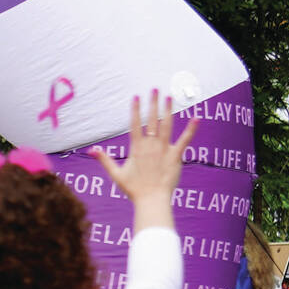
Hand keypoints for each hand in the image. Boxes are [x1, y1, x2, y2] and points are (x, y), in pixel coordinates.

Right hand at [90, 90, 198, 220]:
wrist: (151, 200)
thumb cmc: (134, 189)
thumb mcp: (116, 174)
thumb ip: (104, 160)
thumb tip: (91, 150)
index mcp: (136, 148)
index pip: (135, 124)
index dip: (135, 110)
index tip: (136, 97)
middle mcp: (150, 146)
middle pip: (151, 120)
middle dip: (152, 103)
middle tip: (154, 89)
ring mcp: (164, 150)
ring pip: (166, 126)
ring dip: (168, 110)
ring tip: (169, 97)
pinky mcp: (176, 156)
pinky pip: (185, 140)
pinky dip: (191, 129)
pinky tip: (197, 118)